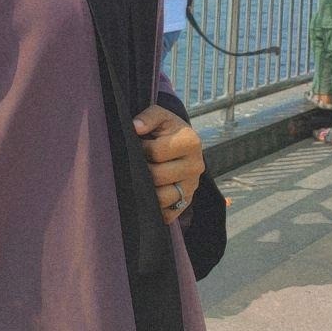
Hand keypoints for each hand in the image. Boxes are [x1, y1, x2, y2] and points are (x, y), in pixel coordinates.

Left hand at [133, 104, 203, 224]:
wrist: (181, 144)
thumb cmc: (167, 130)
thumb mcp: (161, 116)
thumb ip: (149, 116)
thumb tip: (136, 127)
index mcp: (191, 142)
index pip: (156, 152)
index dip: (141, 148)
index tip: (139, 144)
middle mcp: (196, 166)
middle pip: (158, 176)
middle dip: (141, 170)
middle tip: (137, 162)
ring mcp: (192, 187)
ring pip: (162, 198)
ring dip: (146, 189)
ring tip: (141, 177)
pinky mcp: (186, 202)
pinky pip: (167, 214)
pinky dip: (155, 208)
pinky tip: (147, 194)